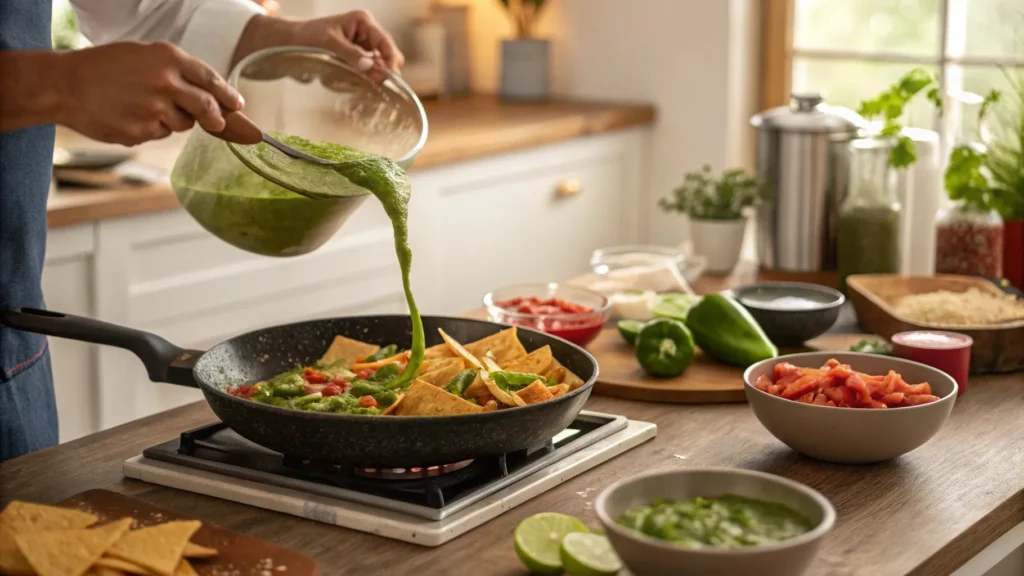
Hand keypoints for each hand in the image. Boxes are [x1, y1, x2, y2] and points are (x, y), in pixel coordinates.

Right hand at [54, 42, 245, 145]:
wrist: (65, 85)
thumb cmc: (104, 67)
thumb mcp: (143, 55)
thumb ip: (176, 72)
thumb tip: (208, 94)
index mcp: (168, 58)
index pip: (211, 79)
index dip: (228, 95)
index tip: (238, 105)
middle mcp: (166, 83)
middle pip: (207, 107)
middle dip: (216, 118)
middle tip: (218, 123)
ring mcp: (155, 109)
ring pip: (183, 124)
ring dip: (175, 120)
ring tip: (146, 107)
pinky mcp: (143, 131)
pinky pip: (160, 134)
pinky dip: (152, 129)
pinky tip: (131, 116)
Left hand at [236, 11, 404, 81]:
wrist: (291, 41)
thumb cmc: (307, 37)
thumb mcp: (329, 44)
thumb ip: (351, 54)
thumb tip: (371, 67)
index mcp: (363, 21)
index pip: (387, 44)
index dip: (389, 63)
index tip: (384, 81)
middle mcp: (367, 32)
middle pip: (388, 55)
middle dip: (382, 70)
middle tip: (372, 84)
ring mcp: (363, 44)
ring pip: (380, 65)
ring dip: (372, 75)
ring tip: (356, 80)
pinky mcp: (358, 56)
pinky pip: (369, 70)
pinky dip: (364, 78)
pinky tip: (351, 79)